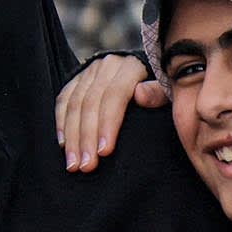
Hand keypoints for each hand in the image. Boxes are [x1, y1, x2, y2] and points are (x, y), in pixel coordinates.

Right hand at [55, 54, 167, 171]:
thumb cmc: (167, 91)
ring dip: (72, 137)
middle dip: (86, 138)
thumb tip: (140, 94)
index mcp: (131, 66)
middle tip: (86, 165)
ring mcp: (90, 70)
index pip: (114, 95)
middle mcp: (108, 65)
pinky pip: (63, 101)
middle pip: (90, 102)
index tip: (104, 151)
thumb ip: (159, 92)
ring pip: (74, 104)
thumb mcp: (170, 91)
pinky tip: (64, 145)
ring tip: (73, 164)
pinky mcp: (77, 78)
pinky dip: (61, 124)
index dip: (107, 124)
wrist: (153, 76)